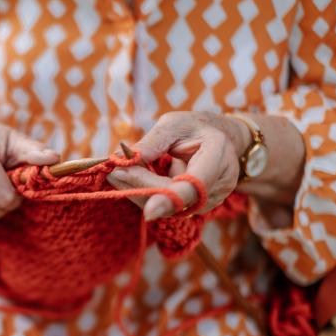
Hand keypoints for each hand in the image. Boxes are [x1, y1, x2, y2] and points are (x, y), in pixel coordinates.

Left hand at [108, 111, 248, 220]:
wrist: (221, 139)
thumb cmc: (196, 128)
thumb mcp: (174, 124)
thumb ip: (152, 141)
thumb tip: (123, 157)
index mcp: (218, 156)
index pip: (195, 185)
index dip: (171, 198)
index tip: (148, 210)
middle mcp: (218, 184)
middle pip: (176, 198)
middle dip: (143, 187)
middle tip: (115, 172)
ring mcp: (208, 199)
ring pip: (169, 207)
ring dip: (138, 193)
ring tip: (116, 176)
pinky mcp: (195, 206)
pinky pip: (167, 206)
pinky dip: (144, 195)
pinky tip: (126, 181)